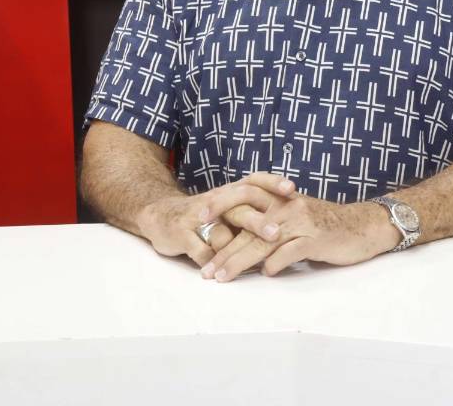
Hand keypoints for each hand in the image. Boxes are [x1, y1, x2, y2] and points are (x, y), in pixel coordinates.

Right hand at [134, 174, 295, 266]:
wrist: (160, 216)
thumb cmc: (204, 214)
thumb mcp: (229, 206)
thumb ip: (254, 209)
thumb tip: (288, 218)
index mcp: (230, 192)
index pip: (254, 180)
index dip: (273, 183)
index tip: (293, 189)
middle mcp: (215, 200)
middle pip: (239, 207)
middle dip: (258, 222)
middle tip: (276, 234)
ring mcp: (197, 217)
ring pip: (220, 232)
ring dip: (235, 249)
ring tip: (252, 263)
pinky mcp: (181, 235)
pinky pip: (200, 250)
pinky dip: (212, 262)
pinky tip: (221, 272)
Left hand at [199, 192, 399, 281]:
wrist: (364, 225)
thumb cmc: (326, 225)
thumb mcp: (296, 218)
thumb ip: (271, 226)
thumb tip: (243, 243)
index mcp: (280, 198)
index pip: (244, 198)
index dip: (221, 208)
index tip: (199, 223)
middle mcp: (287, 205)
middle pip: (247, 224)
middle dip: (224, 248)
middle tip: (205, 270)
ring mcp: (301, 221)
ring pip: (263, 241)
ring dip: (240, 261)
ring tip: (223, 277)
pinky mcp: (315, 237)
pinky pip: (291, 251)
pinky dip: (276, 263)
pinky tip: (265, 274)